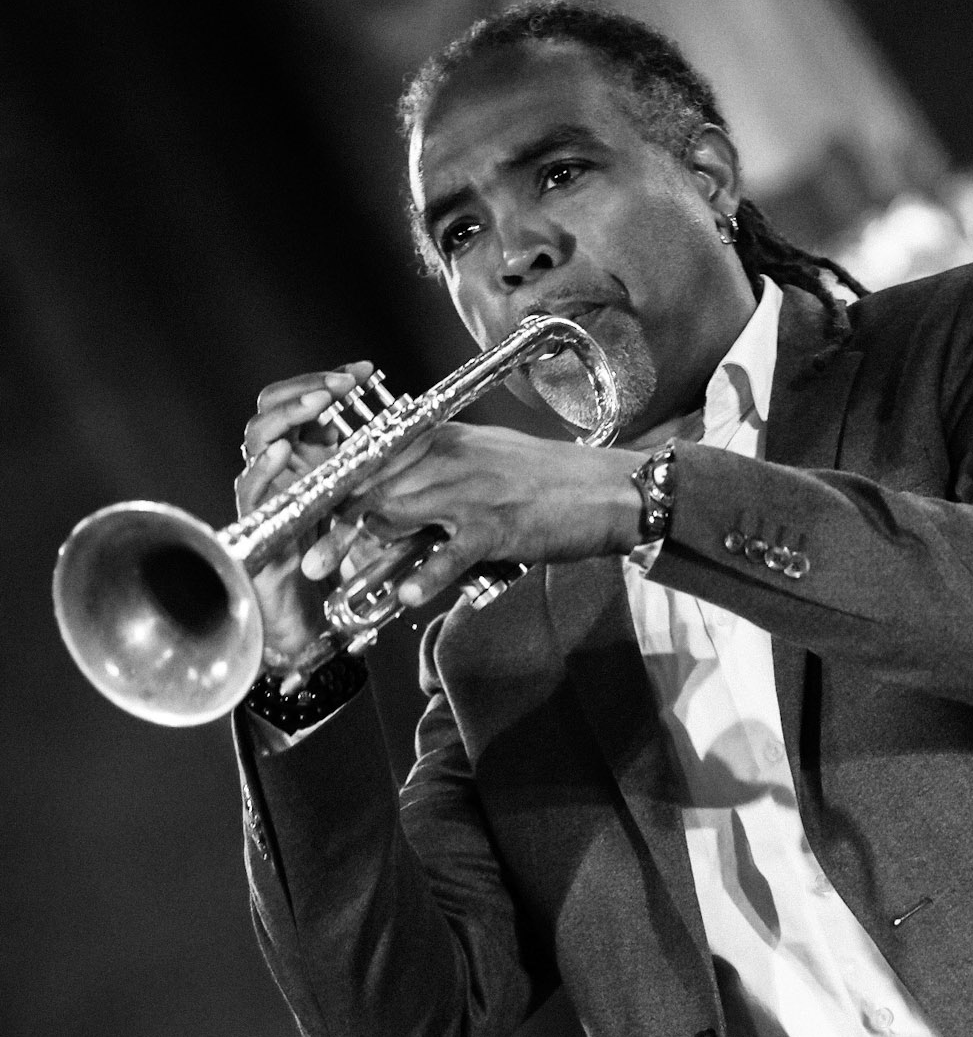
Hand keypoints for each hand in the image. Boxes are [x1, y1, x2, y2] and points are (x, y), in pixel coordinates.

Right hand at [233, 362, 375, 667]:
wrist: (306, 622)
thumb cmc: (329, 565)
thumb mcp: (357, 509)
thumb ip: (368, 474)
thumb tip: (400, 433)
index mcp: (300, 459)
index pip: (304, 403)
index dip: (329, 381)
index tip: (364, 371)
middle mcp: (274, 470)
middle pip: (273, 407)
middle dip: (307, 389)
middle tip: (341, 385)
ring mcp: (261, 494)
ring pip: (257, 437)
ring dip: (288, 416)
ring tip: (316, 404)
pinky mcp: (255, 526)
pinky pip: (250, 489)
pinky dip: (264, 467)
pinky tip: (283, 452)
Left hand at [298, 423, 645, 611]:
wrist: (604, 489)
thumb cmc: (545, 481)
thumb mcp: (483, 460)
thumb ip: (436, 475)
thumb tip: (395, 501)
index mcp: (441, 441)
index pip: (373, 458)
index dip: (334, 486)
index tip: (304, 511)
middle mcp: (447, 460)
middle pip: (374, 487)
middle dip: (334, 523)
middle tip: (306, 556)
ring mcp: (470, 493)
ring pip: (399, 515)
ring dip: (364, 550)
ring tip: (339, 579)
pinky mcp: (496, 526)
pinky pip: (451, 551)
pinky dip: (427, 574)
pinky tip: (407, 595)